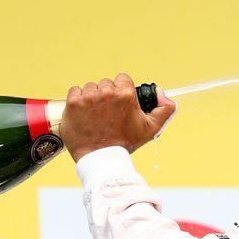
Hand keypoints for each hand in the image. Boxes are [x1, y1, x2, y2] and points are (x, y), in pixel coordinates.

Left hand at [61, 73, 176, 161]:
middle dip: (107, 96)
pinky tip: (84, 114)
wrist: (100, 159)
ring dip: (92, 99)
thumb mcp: (152, 129)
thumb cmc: (125, 144)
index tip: (119, 104)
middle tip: (108, 114)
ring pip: (91, 88)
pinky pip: (75, 91)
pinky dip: (78, 101)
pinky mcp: (73, 103)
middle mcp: (107, 93)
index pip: (122, 79)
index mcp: (126, 95)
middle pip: (106, 84)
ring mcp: (88, 97)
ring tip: (95, 116)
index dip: (122, 91)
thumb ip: (165, 108)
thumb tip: (159, 92)